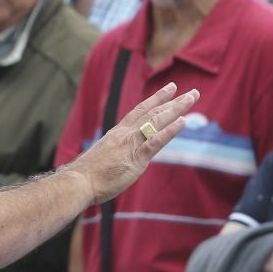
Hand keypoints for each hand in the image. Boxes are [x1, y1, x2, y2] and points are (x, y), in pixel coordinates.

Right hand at [70, 82, 200, 204]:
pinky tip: (182, 122)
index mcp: (118, 133)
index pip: (140, 111)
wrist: (79, 182)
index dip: (156, 99)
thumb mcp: (104, 156)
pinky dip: (169, 131)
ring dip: (176, 109)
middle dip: (174, 102)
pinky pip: (155, 141)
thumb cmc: (88, 174)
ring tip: (192, 98)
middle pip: (153, 113)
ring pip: (156, 121)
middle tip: (192, 92)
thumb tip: (121, 154)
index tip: (170, 89)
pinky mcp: (136, 158)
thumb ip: (116, 151)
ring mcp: (131, 144)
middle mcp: (126, 134)